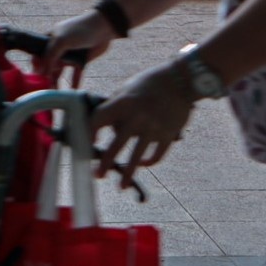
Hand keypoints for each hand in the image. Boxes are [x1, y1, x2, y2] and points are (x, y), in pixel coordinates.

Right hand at [35, 10, 115, 85]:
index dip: (37, 65)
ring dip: (58, 81)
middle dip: (46, 76)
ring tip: (56, 92)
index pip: (39, 54)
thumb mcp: (62, 40)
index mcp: (50, 39)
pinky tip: (72, 91)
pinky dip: (74, 82)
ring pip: (61, 71)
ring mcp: (70, 55)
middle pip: (49, 65)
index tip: (36, 77)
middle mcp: (58, 48)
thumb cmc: (80, 30)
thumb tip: (42, 71)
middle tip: (45, 89)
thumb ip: (50, 55)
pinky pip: (75, 74)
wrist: (104, 28)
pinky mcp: (82, 61)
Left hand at [91, 64, 193, 190]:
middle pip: (116, 145)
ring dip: (127, 173)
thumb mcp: (126, 89)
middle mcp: (138, 117)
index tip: (86, 143)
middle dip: (105, 162)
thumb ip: (114, 107)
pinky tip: (142, 164)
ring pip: (137, 157)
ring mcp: (154, 128)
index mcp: (123, 103)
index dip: (89, 132)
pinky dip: (149, 162)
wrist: (180, 80)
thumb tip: (101, 125)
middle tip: (97, 175)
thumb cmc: (148, 83)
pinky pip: (156, 155)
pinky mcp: (169, 135)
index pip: (99, 120)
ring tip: (120, 185)